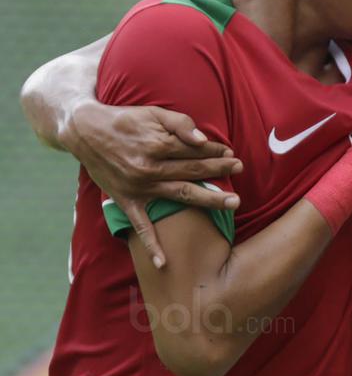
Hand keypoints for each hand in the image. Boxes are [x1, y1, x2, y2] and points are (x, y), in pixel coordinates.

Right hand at [63, 101, 242, 267]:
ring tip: (233, 203)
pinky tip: (163, 263)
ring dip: (209, 199)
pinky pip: (141, 226)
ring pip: (181, 195)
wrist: (85, 132)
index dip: (216, 152)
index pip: (195, 150)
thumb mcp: (154, 113)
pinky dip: (151, 245)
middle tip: (242, 170)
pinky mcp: (126, 201)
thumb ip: (180, 124)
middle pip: (193, 171)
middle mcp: (150, 168)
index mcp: (157, 145)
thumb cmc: (125, 120)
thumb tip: (203, 140)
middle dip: (220, 171)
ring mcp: (139, 188)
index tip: (231, 155)